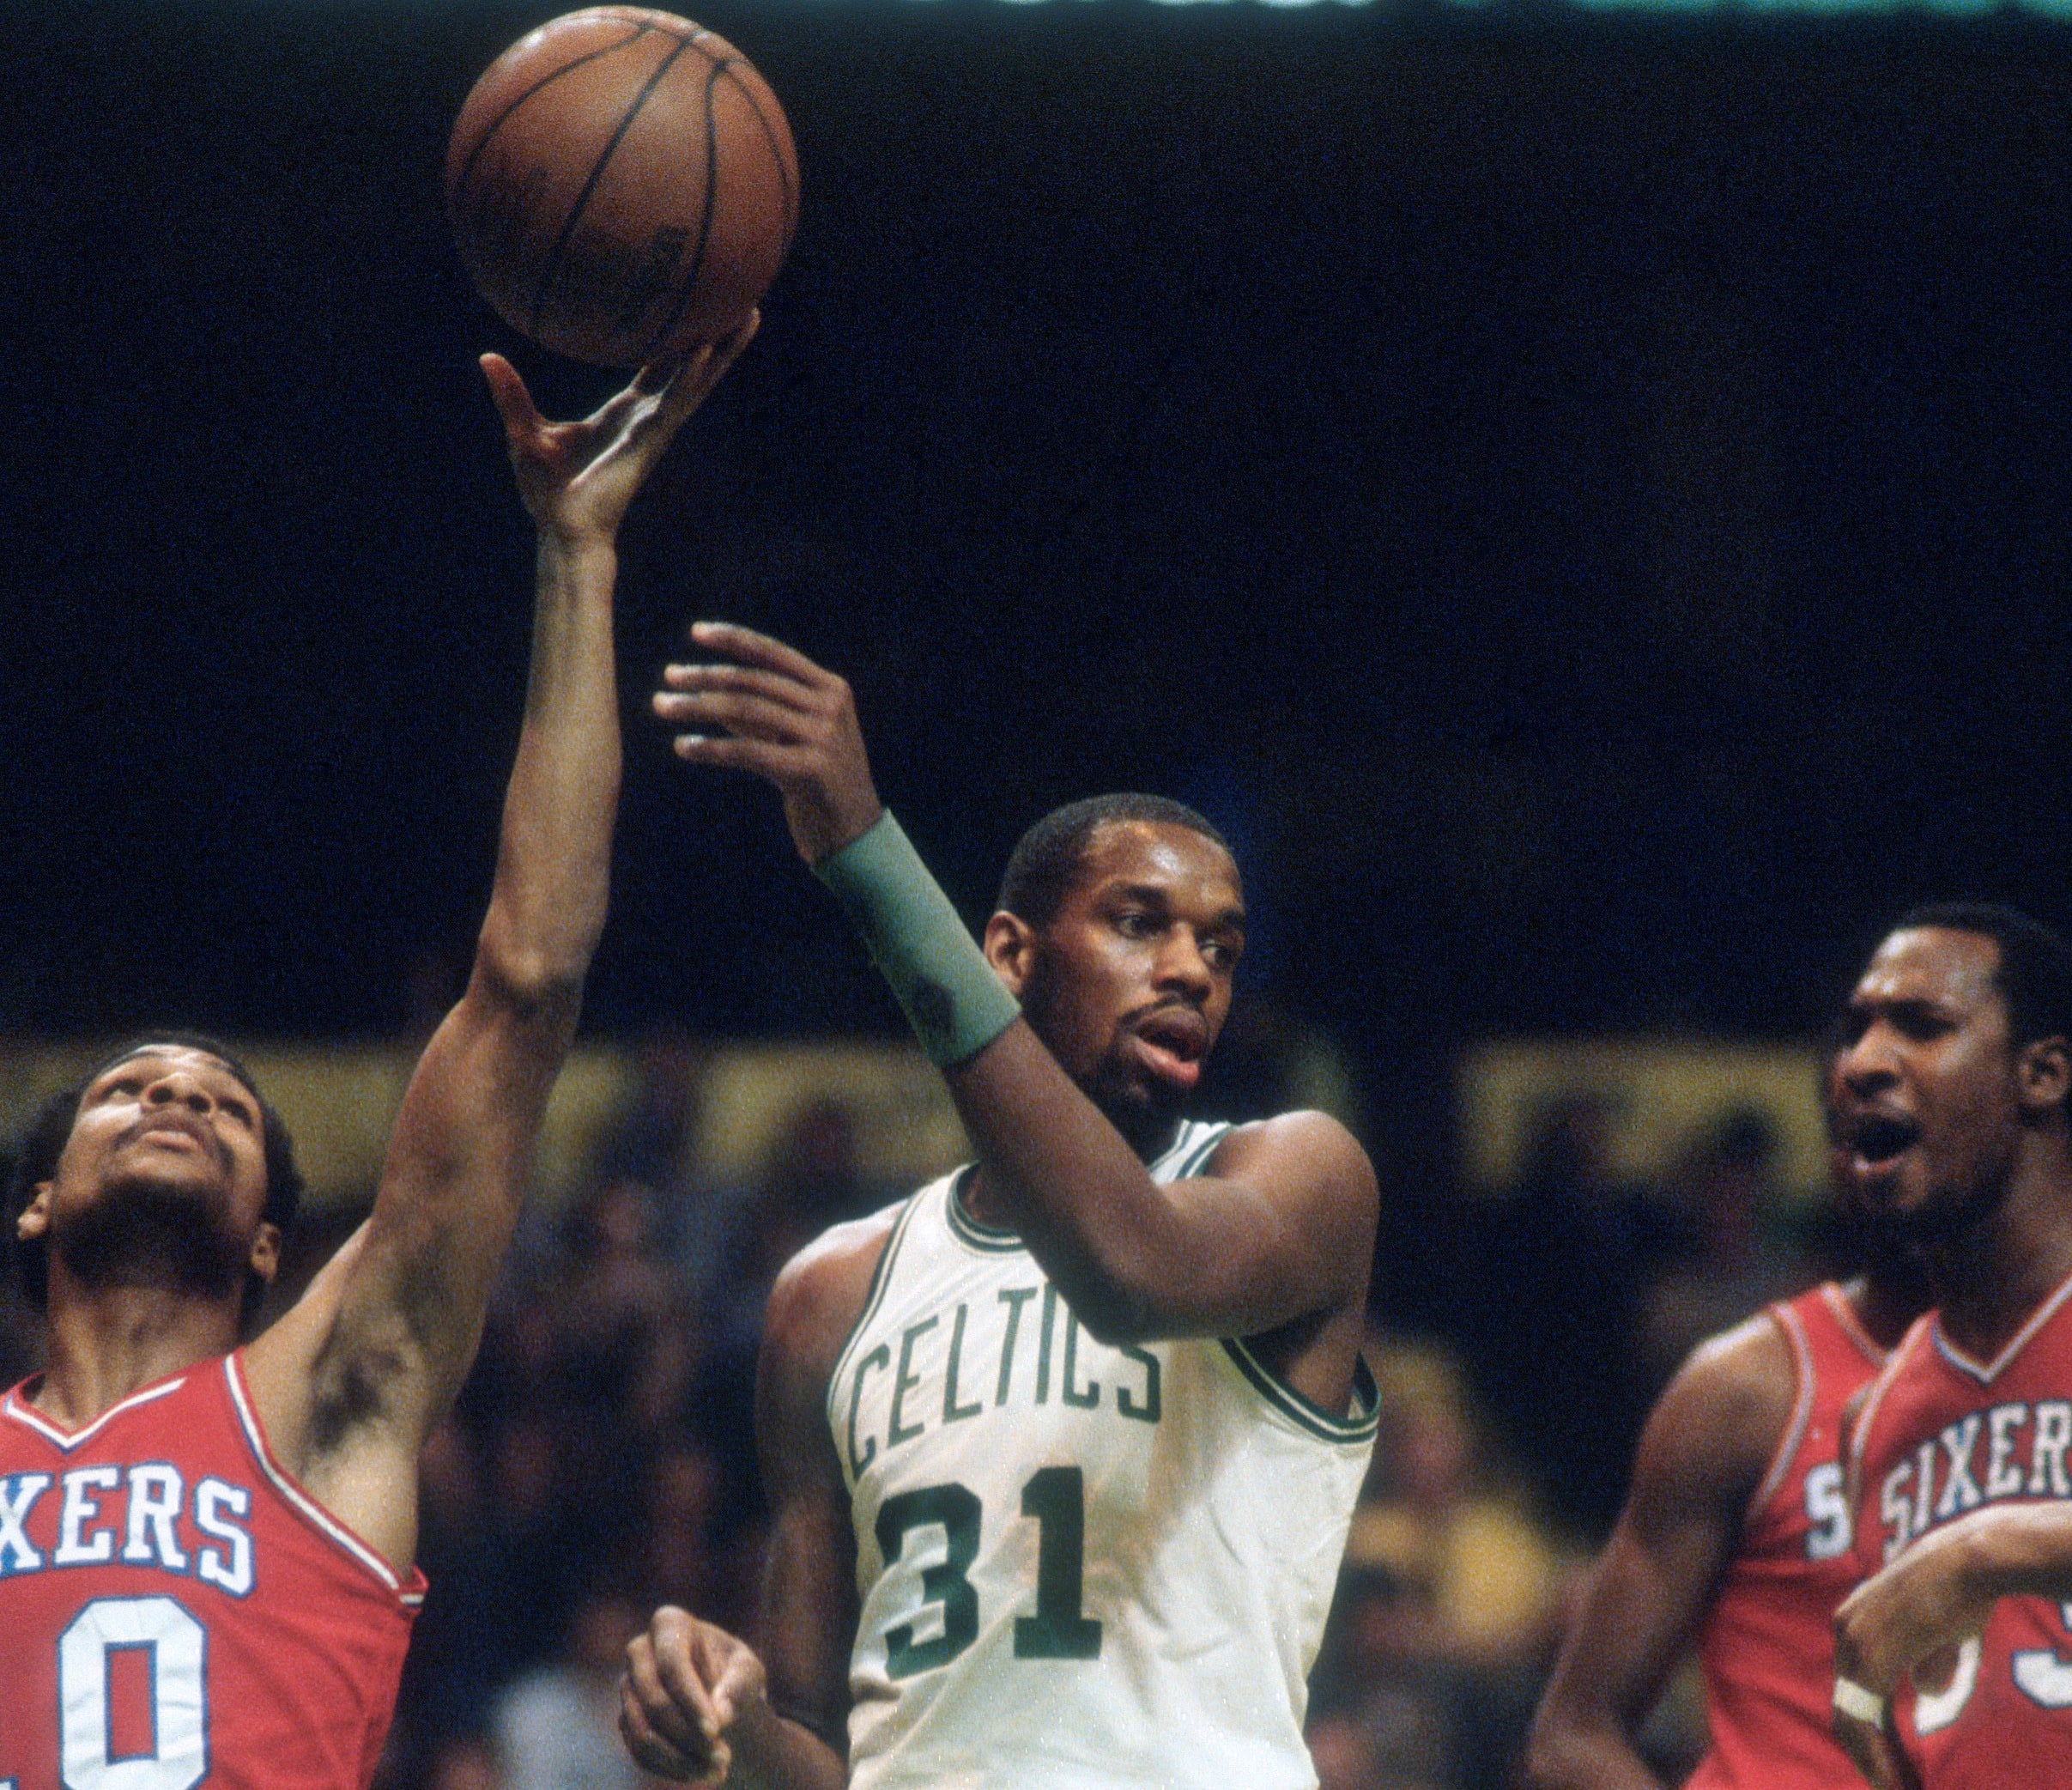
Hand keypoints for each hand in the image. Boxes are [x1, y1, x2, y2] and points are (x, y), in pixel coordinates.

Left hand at [480, 313, 758, 543]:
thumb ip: (512, 395)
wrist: (562, 528)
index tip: (695, 308)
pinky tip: (704, 348)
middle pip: (693, 368)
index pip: (659, 367)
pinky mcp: (651, 440)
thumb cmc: (547, 489)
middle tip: (744, 300)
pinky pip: (675, 401)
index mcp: (625, 413)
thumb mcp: (524, 430)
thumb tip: (486, 356)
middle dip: (720, 337)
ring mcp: (654, 428)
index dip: (678, 339)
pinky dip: (690, 375)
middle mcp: (649, 416)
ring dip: (724, 349)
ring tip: (748, 313)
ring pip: (698, 381)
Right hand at [621, 1605, 768, 1784]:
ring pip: (644, 1732)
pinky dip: (671, 1768)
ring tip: (718, 1771)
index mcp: (668, 1623)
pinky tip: (700, 1773)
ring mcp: (627, 1687)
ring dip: (680, 1760)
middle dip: (689, 1736)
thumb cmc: (733, 1673)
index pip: (672, 1665)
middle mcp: (639, 1652)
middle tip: (724, 1759)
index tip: (715, 1731)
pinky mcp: (626, 1720)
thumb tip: (720, 1716)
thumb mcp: (748, 1671)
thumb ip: (737, 1686)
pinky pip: (640, 1752)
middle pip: (654, 1702)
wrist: (719, 1695)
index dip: (691, 1701)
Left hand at [654, 622, 884, 861]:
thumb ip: (760, 711)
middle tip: (668, 678)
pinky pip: (749, 751)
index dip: (734, 640)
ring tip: (663, 706)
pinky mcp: (810, 770)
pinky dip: (711, 747)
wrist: (853, 832)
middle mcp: (830, 707)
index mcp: (831, 689)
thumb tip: (705, 689)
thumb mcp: (795, 735)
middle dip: (706, 677)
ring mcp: (824, 737)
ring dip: (699, 707)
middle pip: (754, 681)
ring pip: (747, 711)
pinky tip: (684, 747)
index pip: (774, 654)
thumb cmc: (817, 782)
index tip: (696, 632)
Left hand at [1832, 1518, 1993, 1789]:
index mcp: (1853, 1619)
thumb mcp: (1935, 1629)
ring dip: (1872, 1761)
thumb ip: (1923, 1661)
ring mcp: (1854, 1642)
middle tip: (1890, 1786)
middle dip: (1867, 1752)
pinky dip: (1876, 1755)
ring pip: (1850, 1718)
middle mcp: (1844, 1629)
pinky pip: (1864, 1718)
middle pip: (1845, 1705)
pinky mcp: (1872, 1658)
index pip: (1852, 1685)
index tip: (1889, 1762)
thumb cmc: (1961, 1588)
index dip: (1868, 1727)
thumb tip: (1925, 1690)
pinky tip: (1894, 1782)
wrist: (1969, 1560)